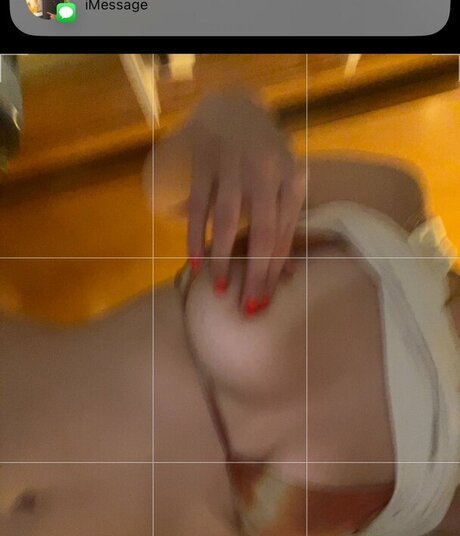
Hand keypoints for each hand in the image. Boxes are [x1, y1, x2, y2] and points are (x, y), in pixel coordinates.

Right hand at [184, 90, 304, 312]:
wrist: (231, 108)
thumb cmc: (261, 157)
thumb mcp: (281, 186)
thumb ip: (283, 226)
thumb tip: (287, 276)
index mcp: (291, 180)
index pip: (283, 235)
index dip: (273, 271)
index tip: (262, 303)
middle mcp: (266, 170)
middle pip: (263, 231)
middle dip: (255, 273)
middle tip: (246, 307)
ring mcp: (233, 164)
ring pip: (228, 220)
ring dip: (222, 259)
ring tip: (219, 289)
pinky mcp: (204, 160)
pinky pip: (199, 207)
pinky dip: (196, 238)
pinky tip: (195, 263)